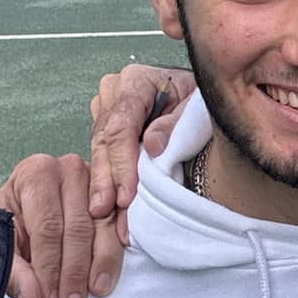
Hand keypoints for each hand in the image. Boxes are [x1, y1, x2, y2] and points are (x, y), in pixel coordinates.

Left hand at [0, 153, 122, 297]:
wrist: (30, 206)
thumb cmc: (15, 221)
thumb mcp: (3, 244)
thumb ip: (14, 273)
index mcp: (36, 173)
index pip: (47, 226)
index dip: (49, 267)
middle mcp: (69, 170)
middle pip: (78, 227)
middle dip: (74, 272)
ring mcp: (98, 180)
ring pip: (104, 227)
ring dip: (101, 265)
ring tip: (94, 293)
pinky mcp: (117, 194)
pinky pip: (124, 223)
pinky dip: (120, 248)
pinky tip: (114, 271)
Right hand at [89, 65, 194, 223]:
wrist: (197, 97)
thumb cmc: (199, 101)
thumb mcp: (196, 107)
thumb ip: (175, 124)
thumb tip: (152, 146)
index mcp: (136, 81)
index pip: (121, 125)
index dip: (122, 163)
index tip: (126, 195)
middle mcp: (114, 92)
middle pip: (104, 140)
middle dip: (106, 179)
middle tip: (106, 211)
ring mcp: (106, 109)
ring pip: (99, 151)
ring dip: (103, 185)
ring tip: (105, 217)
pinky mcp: (107, 128)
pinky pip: (103, 156)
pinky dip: (107, 182)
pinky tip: (108, 208)